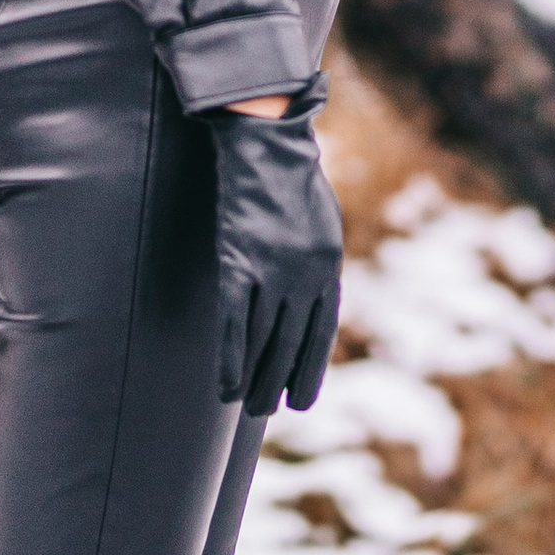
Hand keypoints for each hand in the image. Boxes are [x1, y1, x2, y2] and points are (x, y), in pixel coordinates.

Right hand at [207, 103, 341, 415]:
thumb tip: (313, 305)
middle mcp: (305, 274)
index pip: (321, 332)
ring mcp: (271, 269)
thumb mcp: (324, 224)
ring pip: (263, 340)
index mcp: (328, 266)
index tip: (299, 400)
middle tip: (266, 410)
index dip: (310, 368)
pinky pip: (234, 322)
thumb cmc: (294, 180)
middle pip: (291, 342)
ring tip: (245, 406)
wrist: (265, 143)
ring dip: (254, 379)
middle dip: (278, 381)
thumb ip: (320, 265)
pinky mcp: (238, 262)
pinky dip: (230, 357)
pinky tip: (225, 385)